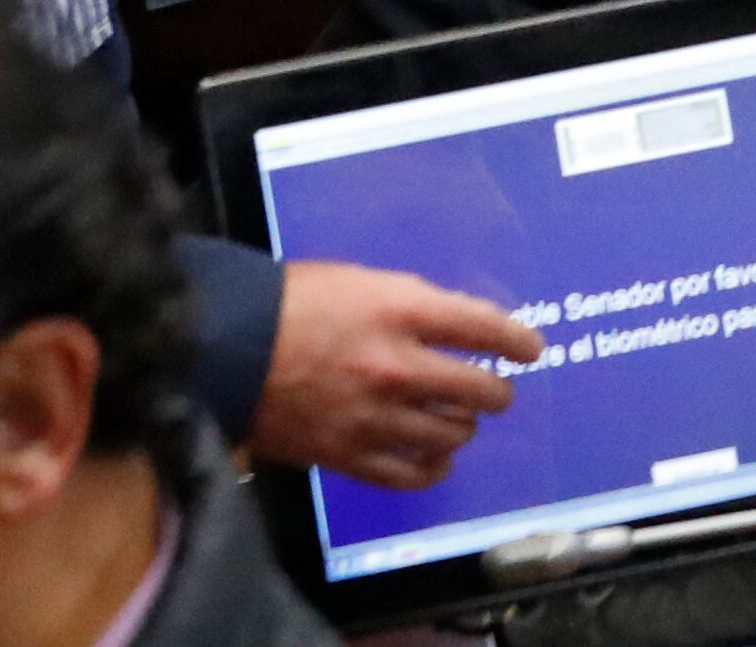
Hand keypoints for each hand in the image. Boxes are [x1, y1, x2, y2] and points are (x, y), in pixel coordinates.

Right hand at [250, 262, 533, 489]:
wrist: (225, 347)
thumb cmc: (287, 302)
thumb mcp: (359, 281)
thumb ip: (407, 305)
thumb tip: (447, 327)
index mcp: (401, 310)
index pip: (484, 328)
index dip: (516, 341)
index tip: (530, 349)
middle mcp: (397, 366)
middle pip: (479, 390)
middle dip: (495, 392)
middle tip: (494, 391)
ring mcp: (374, 416)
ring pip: (451, 434)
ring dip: (462, 427)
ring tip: (459, 421)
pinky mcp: (348, 454)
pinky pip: (410, 475)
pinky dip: (432, 469)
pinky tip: (436, 460)